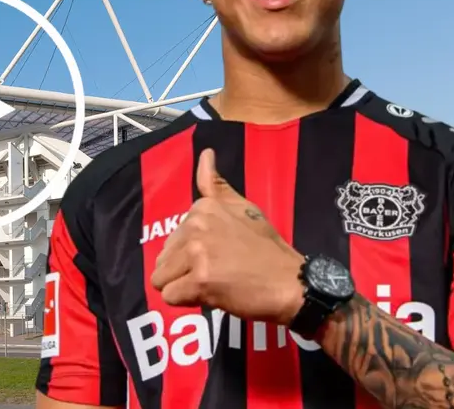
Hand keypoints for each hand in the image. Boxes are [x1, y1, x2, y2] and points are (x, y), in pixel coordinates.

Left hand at [149, 149, 305, 325]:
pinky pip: (170, 296)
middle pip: (163, 259)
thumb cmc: (268, 250)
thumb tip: (206, 153)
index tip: (219, 255)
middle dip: (183, 272)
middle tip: (218, 272)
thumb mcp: (244, 208)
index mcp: (203, 208)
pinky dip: (187, 301)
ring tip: (214, 284)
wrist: (292, 283)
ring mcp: (198, 252)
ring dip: (183, 287)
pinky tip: (212, 295)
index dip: (190, 254)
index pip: (172, 239)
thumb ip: (216, 185)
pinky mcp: (201, 280)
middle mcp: (196, 225)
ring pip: (161, 278)